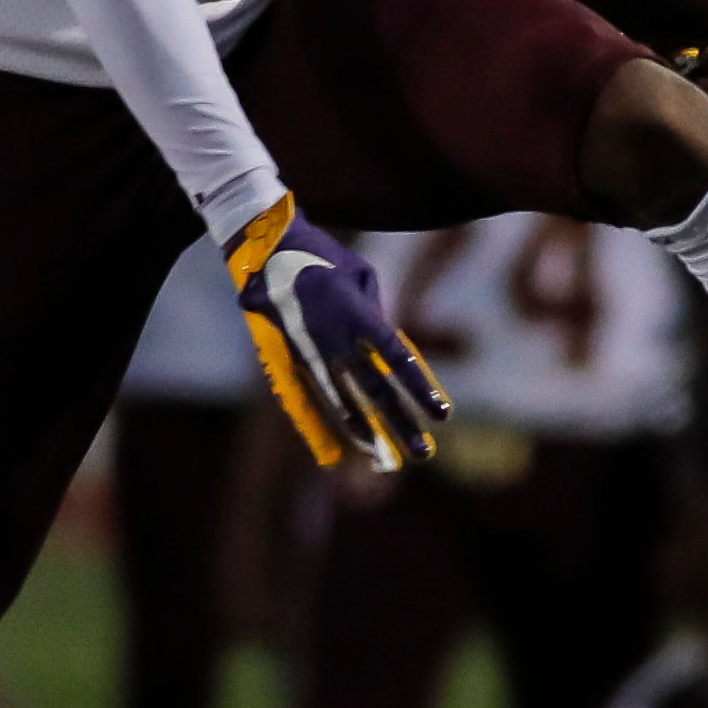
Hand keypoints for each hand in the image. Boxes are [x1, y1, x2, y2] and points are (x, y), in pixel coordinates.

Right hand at [226, 198, 448, 470]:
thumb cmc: (323, 254)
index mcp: (359, 315)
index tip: (442, 414)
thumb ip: (377, 314)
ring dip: (365, 431)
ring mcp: (311, 353)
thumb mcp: (362, 275)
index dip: (420, 388)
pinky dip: (324, 424)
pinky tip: (338, 447)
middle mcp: (336, 340)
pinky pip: (310, 398)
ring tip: (385, 459)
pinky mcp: (290, 358)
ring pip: (342, 401)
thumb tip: (385, 350)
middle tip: (424, 453)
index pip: (397, 360)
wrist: (266, 249)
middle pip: (375, 391)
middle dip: (400, 423)